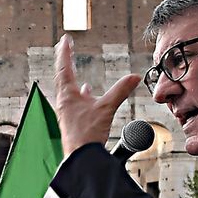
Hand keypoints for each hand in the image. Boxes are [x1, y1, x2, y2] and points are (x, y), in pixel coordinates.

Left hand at [52, 34, 141, 156]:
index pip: (64, 67)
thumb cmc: (87, 135)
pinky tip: (87, 95)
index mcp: (67, 95)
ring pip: (69, 90)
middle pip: (62, 76)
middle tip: (64, 47)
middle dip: (65, 60)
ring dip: (72, 77)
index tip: (65, 39)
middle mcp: (64, 102)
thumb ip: (120, 91)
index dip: (65, 52)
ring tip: (74, 69)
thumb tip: (134, 77)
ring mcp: (67, 112)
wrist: (80, 158)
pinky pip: (75, 102)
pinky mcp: (72, 121)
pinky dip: (81, 94)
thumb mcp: (106, 109)